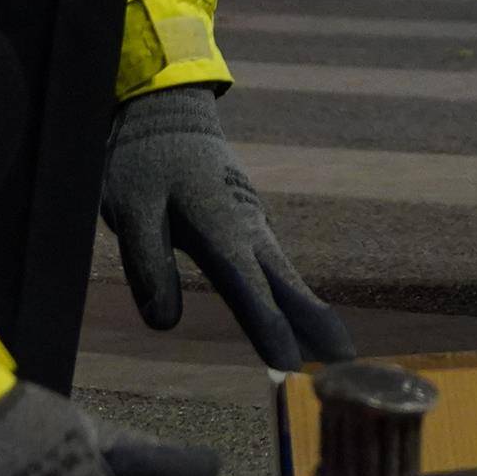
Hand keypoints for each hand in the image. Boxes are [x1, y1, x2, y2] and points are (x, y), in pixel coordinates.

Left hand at [97, 87, 357, 367]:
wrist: (167, 111)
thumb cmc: (142, 161)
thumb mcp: (129, 209)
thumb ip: (147, 264)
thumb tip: (163, 323)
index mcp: (219, 226)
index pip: (247, 288)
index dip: (269, 328)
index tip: (290, 364)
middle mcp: (247, 227)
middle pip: (285, 284)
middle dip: (315, 322)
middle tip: (346, 362)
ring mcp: (253, 222)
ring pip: (285, 274)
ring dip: (309, 312)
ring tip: (334, 353)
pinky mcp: (249, 222)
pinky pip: (274, 265)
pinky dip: (291, 294)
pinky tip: (301, 319)